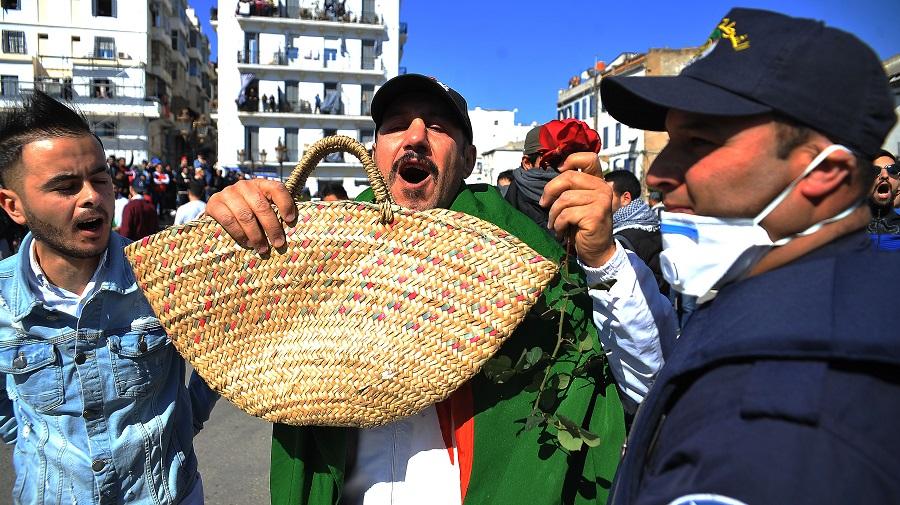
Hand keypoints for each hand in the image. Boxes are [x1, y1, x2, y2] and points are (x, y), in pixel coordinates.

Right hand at [205, 179, 296, 253]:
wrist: (218, 212)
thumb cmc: (248, 213)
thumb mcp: (261, 210)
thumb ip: (275, 213)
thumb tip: (294, 228)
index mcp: (260, 184)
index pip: (277, 188)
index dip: (286, 204)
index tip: (291, 221)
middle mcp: (244, 186)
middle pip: (262, 205)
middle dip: (272, 227)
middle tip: (278, 243)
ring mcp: (228, 193)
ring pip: (246, 215)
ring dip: (256, 235)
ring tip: (263, 249)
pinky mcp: (214, 204)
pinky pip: (229, 220)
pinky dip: (240, 234)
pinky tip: (247, 243)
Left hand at [539, 152, 614, 267]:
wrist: (596, 250)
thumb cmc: (582, 226)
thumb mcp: (577, 202)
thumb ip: (570, 188)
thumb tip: (546, 177)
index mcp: (598, 181)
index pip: (588, 158)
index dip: (570, 160)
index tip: (558, 170)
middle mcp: (603, 188)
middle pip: (568, 177)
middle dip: (550, 191)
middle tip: (544, 204)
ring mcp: (601, 201)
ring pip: (564, 198)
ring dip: (553, 214)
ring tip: (554, 223)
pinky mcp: (596, 214)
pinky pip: (566, 214)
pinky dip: (558, 224)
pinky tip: (561, 230)